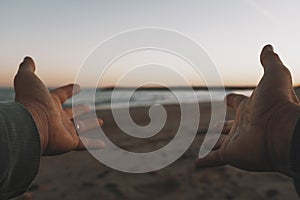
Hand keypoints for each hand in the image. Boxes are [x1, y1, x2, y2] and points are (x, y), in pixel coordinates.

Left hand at [14, 57, 104, 155]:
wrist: (31, 124)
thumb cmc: (30, 101)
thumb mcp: (27, 78)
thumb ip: (27, 68)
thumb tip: (28, 58)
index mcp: (49, 103)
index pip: (62, 95)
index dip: (70, 90)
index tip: (77, 87)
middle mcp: (56, 118)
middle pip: (71, 113)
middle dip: (80, 110)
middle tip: (88, 108)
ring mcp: (63, 131)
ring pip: (80, 128)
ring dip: (90, 125)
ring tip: (100, 121)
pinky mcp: (69, 143)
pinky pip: (84, 144)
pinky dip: (93, 144)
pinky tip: (102, 145)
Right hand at [196, 45, 299, 175]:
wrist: (281, 131)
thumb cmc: (278, 103)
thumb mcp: (275, 75)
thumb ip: (270, 61)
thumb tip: (268, 46)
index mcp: (250, 107)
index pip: (238, 102)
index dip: (232, 99)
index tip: (226, 98)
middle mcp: (243, 125)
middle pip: (228, 126)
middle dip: (221, 127)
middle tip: (214, 127)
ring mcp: (236, 141)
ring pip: (220, 143)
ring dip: (212, 144)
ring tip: (203, 145)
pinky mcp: (231, 155)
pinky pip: (214, 159)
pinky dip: (205, 162)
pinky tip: (197, 164)